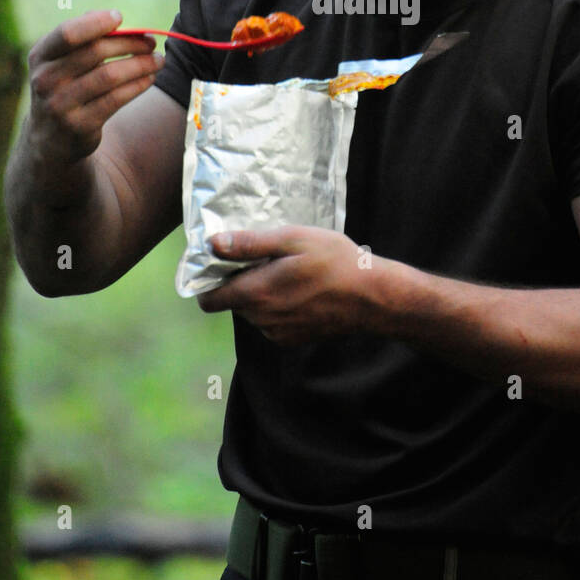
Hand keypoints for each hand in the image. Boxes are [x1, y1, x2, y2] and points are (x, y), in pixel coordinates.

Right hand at [27, 9, 163, 165]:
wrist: (50, 138)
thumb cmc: (64, 86)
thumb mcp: (61, 61)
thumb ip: (83, 37)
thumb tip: (114, 18)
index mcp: (40, 56)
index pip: (68, 33)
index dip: (97, 22)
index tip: (120, 17)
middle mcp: (45, 80)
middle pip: (95, 52)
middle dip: (129, 43)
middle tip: (151, 42)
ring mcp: (61, 105)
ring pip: (110, 76)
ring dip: (141, 64)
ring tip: (158, 60)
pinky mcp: (80, 126)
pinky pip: (116, 99)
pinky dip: (138, 85)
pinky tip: (150, 78)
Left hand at [197, 227, 377, 344]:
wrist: (371, 297)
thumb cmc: (334, 262)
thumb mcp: (292, 240)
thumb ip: (250, 244)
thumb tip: (213, 244)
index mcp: (256, 293)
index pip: (209, 299)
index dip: (208, 280)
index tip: (220, 263)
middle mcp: (261, 319)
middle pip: (233, 301)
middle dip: (241, 282)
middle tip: (266, 259)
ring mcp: (277, 333)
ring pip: (253, 311)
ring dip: (261, 294)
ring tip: (288, 272)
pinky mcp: (292, 339)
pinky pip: (271, 322)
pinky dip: (278, 307)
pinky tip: (301, 290)